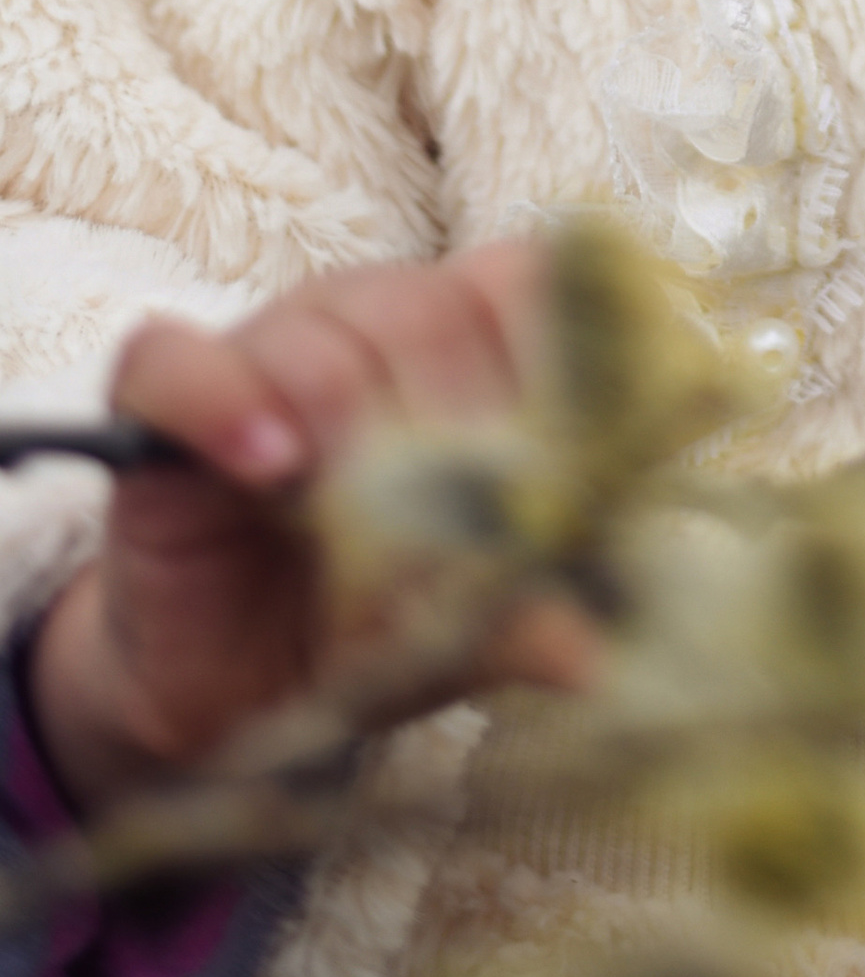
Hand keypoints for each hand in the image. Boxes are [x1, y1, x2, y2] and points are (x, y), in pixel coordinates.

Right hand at [26, 244, 586, 817]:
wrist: (238, 690)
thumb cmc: (378, 624)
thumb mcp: (462, 629)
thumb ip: (522, 617)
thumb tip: (588, 660)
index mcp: (476, 339)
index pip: (527, 285)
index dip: (544, 373)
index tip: (554, 476)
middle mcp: (380, 315)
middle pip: (429, 315)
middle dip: (445, 440)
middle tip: (439, 550)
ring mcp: (274, 342)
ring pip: (322, 342)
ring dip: (346, 450)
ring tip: (350, 540)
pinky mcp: (165, 396)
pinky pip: (180, 364)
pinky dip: (225, 406)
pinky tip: (270, 469)